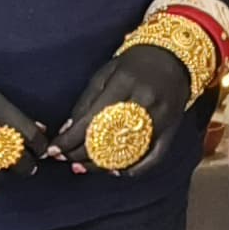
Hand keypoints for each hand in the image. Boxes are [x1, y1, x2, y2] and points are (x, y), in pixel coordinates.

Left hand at [53, 38, 194, 177]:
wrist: (174, 58)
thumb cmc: (134, 64)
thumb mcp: (105, 73)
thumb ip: (86, 101)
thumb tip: (67, 129)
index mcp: (125, 83)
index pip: (91, 120)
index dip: (70, 139)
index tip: (54, 150)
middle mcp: (145, 101)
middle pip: (109, 138)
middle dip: (82, 153)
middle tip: (66, 160)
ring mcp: (161, 117)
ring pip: (128, 151)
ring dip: (103, 164)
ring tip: (83, 167)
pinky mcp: (171, 129)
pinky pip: (154, 157)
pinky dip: (135, 168)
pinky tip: (116, 172)